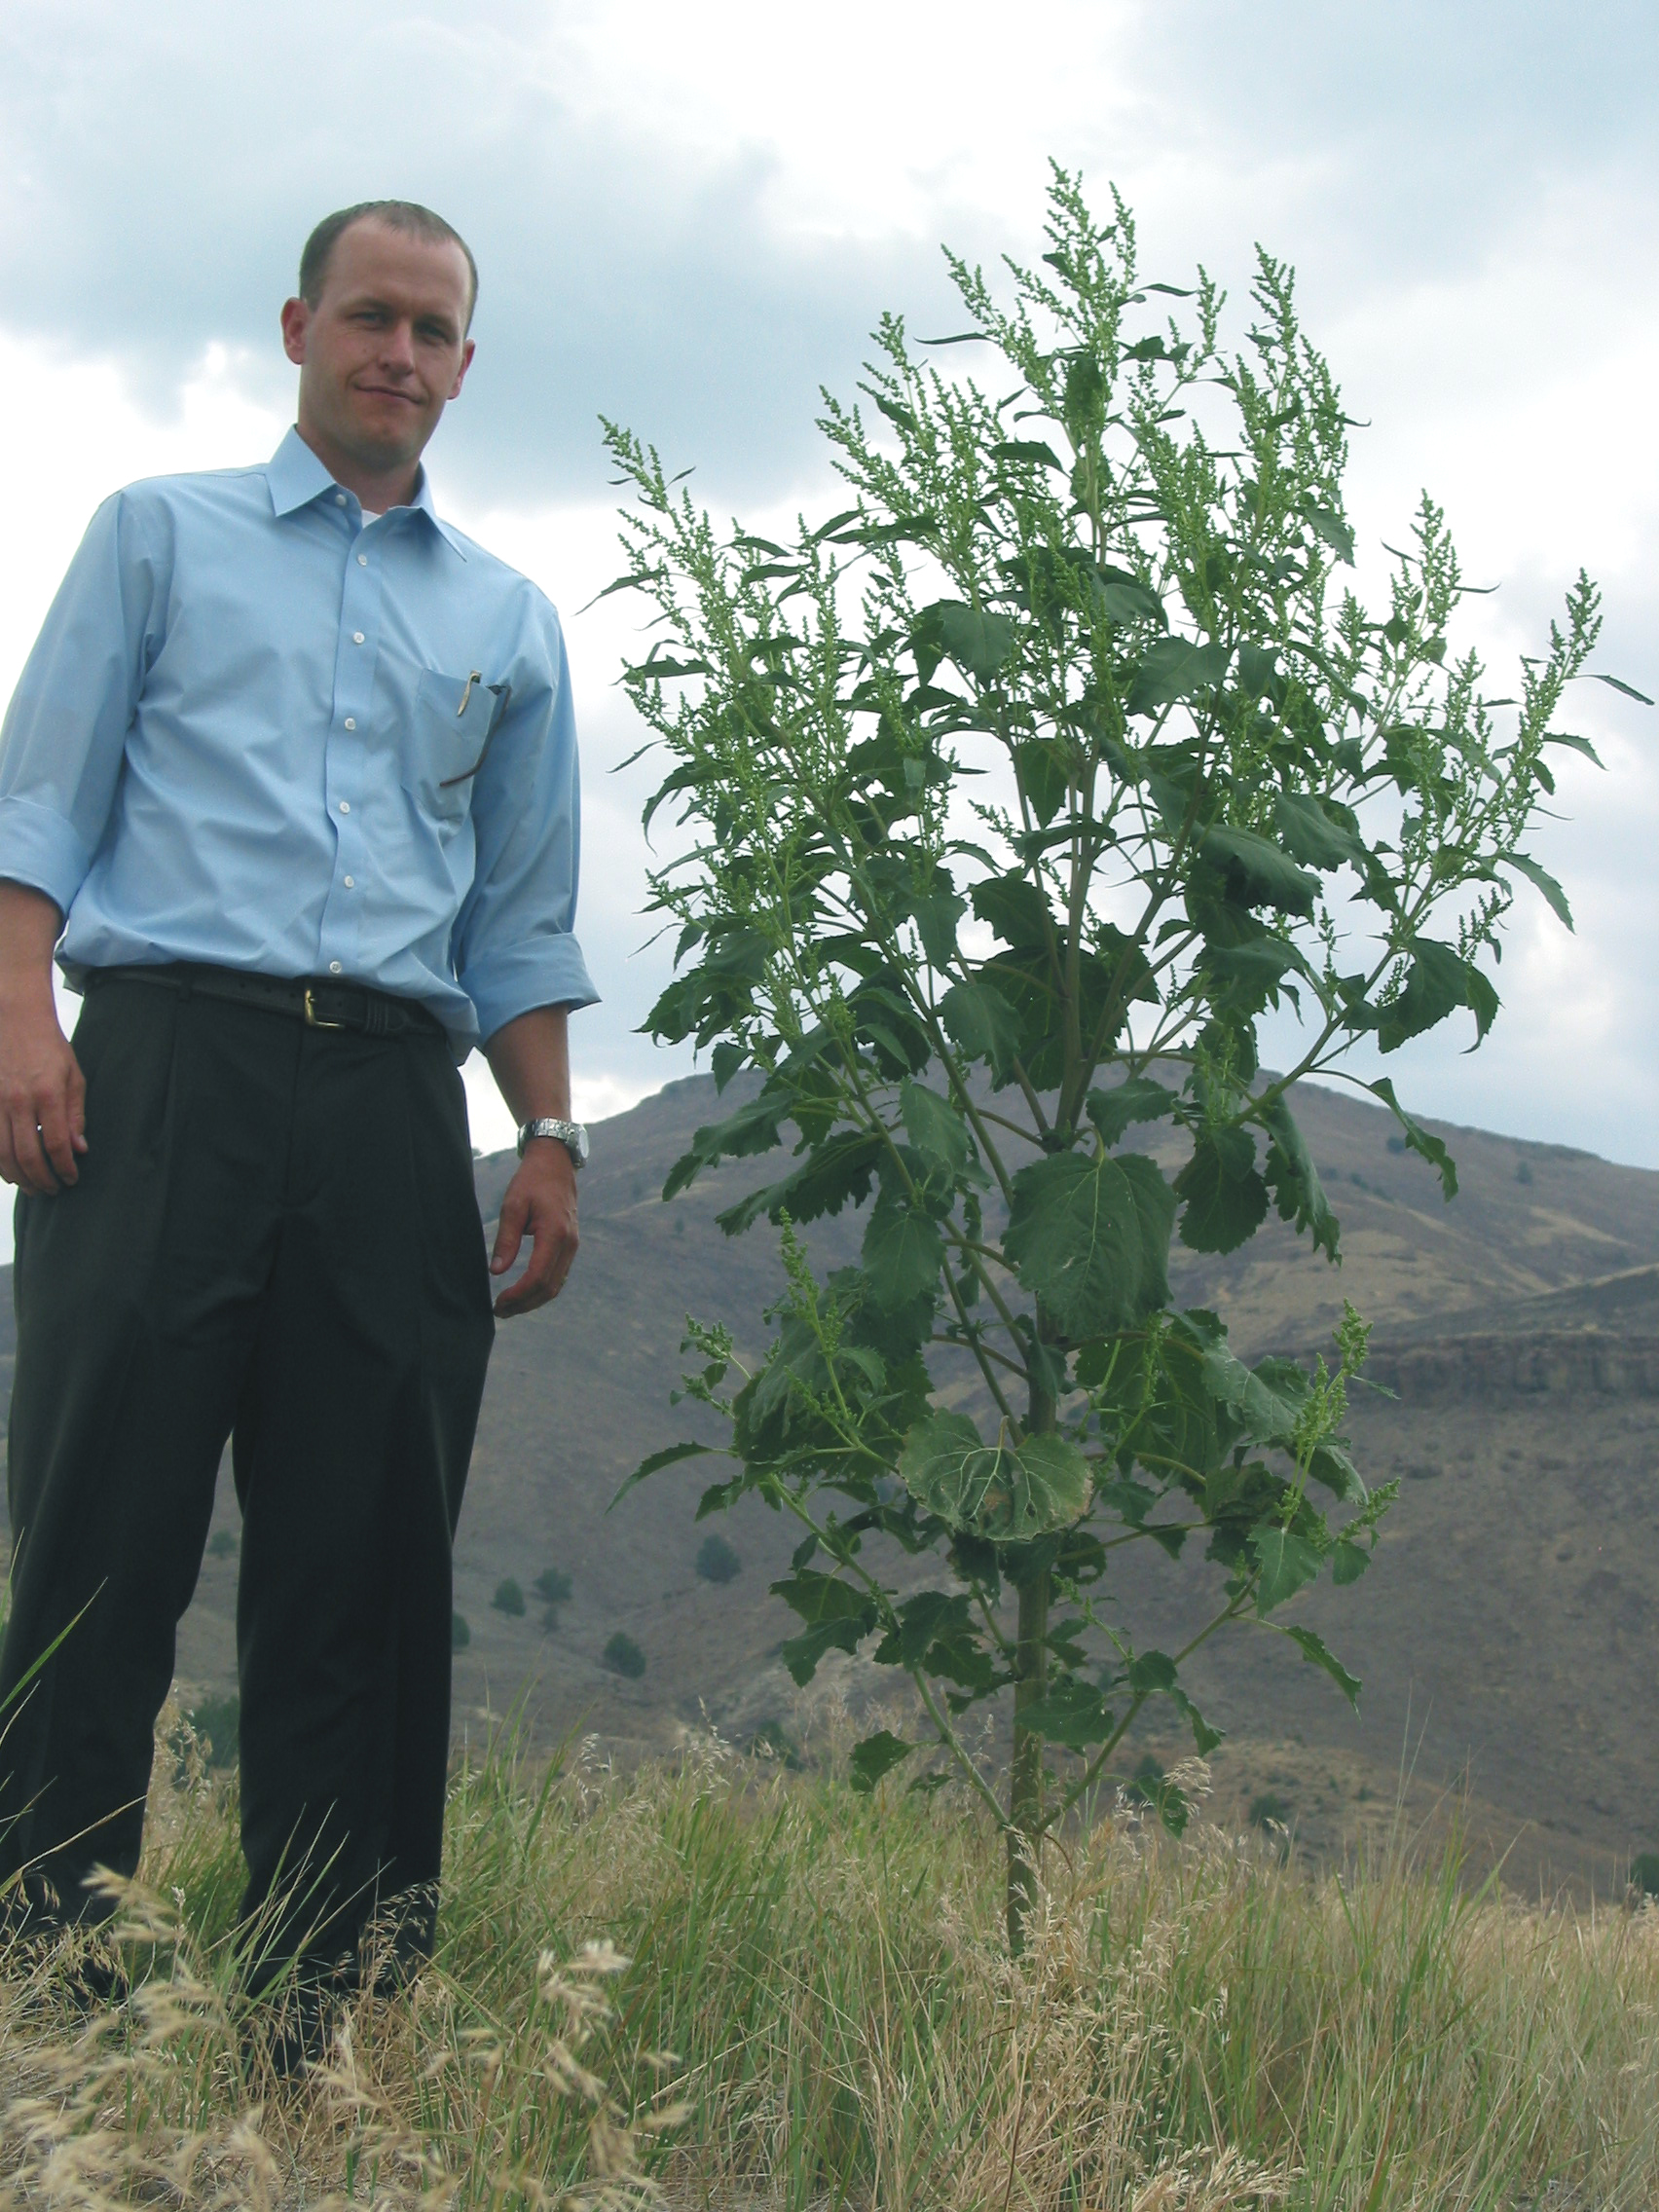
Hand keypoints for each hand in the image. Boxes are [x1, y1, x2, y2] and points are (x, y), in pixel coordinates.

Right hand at [0, 980, 86, 1193]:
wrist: (15, 1019)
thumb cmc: (49, 1047)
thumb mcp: (73, 1076)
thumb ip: (76, 1115)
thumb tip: (80, 1149)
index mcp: (47, 1094)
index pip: (57, 1144)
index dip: (64, 1168)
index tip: (71, 1179)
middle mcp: (18, 1101)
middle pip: (27, 1156)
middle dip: (41, 1180)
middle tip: (52, 1190)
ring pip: (2, 1154)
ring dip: (18, 1177)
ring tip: (33, 1186)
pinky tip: (10, 1170)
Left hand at [488, 1139, 578, 1317]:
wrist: (555, 1164)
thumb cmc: (531, 1181)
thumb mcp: (512, 1206)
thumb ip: (506, 1239)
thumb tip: (496, 1271)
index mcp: (555, 1233)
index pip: (537, 1277)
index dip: (518, 1295)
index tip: (498, 1302)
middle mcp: (569, 1244)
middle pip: (549, 1288)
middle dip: (524, 1304)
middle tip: (499, 1311)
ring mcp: (572, 1246)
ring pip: (556, 1285)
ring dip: (533, 1300)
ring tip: (509, 1306)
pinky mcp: (570, 1245)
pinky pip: (559, 1275)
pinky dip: (542, 1289)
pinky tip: (524, 1293)